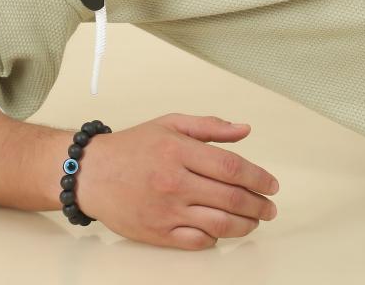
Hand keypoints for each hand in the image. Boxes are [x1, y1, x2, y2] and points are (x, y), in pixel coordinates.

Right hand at [72, 113, 279, 249]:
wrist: (92, 173)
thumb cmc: (132, 147)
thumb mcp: (170, 123)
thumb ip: (210, 127)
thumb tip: (244, 130)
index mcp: (179, 150)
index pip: (231, 166)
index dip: (258, 177)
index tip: (272, 185)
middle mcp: (175, 181)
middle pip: (230, 197)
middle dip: (258, 205)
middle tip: (270, 208)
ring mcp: (167, 210)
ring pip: (219, 223)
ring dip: (244, 224)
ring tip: (254, 221)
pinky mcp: (158, 233)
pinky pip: (198, 240)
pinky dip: (216, 237)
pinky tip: (223, 230)